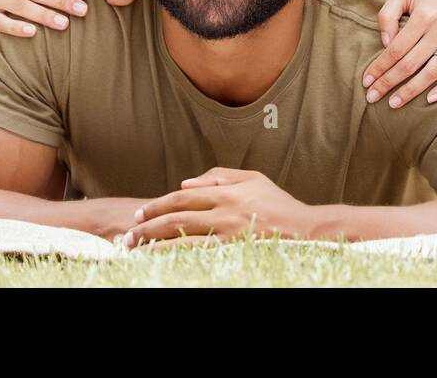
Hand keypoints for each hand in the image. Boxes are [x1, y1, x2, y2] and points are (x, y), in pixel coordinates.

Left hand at [124, 168, 316, 247]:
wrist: (308, 231)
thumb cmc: (280, 204)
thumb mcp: (253, 179)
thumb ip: (221, 175)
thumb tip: (187, 181)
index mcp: (226, 191)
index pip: (182, 196)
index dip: (158, 204)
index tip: (141, 213)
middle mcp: (223, 212)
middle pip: (175, 217)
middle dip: (148, 226)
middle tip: (128, 235)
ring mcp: (227, 235)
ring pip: (181, 239)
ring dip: (154, 245)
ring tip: (136, 251)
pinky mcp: (232, 253)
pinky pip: (197, 256)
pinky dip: (175, 258)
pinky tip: (160, 262)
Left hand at [364, 0, 436, 107]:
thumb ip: (388, 14)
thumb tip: (385, 43)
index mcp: (423, 16)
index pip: (395, 49)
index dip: (379, 67)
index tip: (367, 81)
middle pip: (410, 64)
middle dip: (388, 83)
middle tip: (372, 97)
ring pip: (432, 73)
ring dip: (412, 91)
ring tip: (394, 103)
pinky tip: (430, 99)